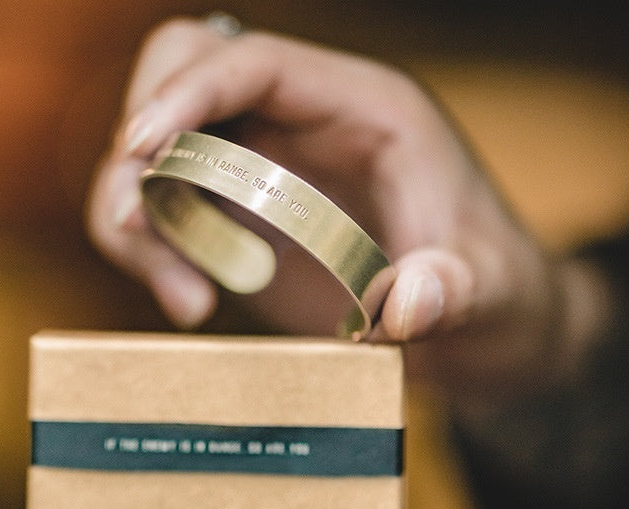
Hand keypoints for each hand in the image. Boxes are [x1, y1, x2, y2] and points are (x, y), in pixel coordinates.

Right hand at [86, 17, 611, 414]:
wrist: (478, 326)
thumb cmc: (493, 293)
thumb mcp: (489, 292)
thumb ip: (453, 291)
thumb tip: (405, 305)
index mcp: (363, 109)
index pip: (254, 62)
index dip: (188, 92)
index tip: (140, 148)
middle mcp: (302, 124)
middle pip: (179, 73)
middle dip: (141, 142)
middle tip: (139, 222)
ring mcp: (264, 168)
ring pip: (156, 147)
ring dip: (136, 214)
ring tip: (187, 301)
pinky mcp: (242, 218)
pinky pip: (165, 208)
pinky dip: (153, 250)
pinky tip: (191, 305)